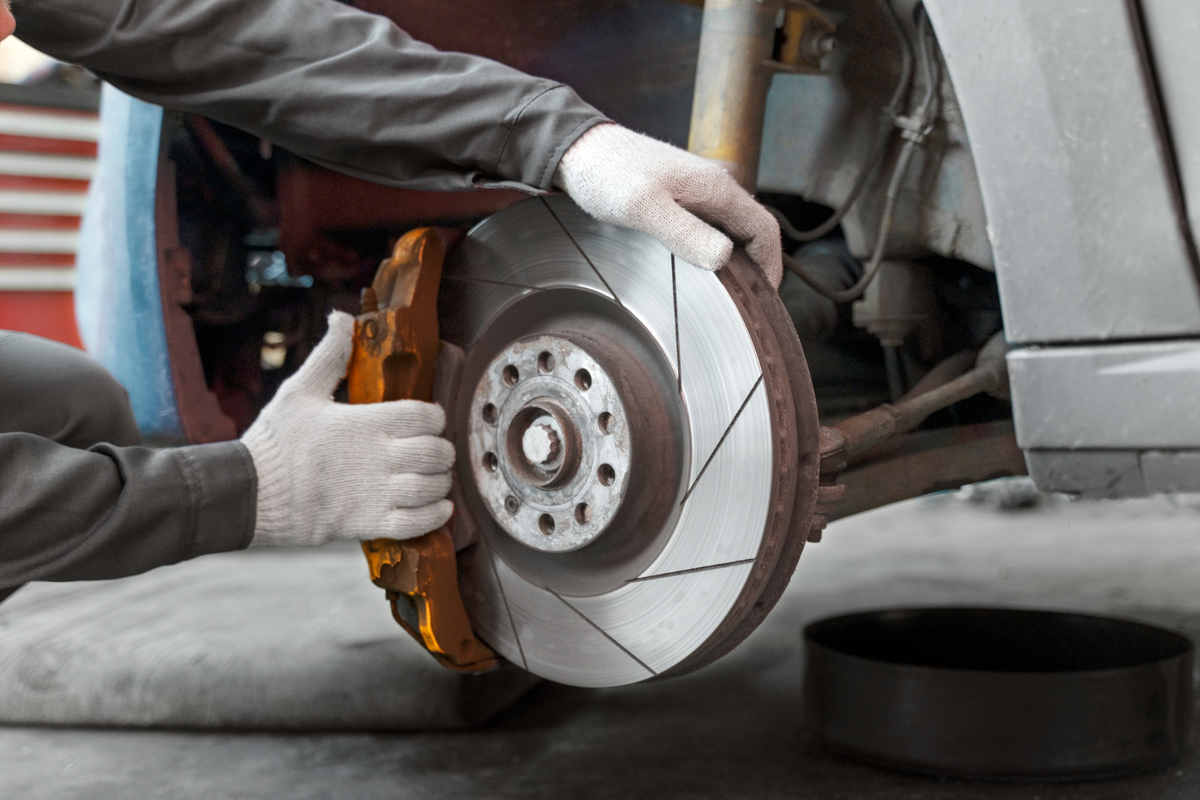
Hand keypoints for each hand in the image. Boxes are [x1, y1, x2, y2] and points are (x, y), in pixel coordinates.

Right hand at [242, 310, 453, 546]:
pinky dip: (435, 515)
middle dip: (442, 450)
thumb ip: (329, 355)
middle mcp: (376, 457)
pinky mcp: (368, 523)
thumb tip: (341, 318)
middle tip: (435, 450)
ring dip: (441, 481)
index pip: (424, 415)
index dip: (434, 417)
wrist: (250, 494)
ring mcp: (374, 492)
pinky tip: (438, 507)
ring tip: (435, 477)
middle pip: (436, 451)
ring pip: (431, 486)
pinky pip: (416, 522)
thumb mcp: (299, 391)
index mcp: (364, 422)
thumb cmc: (275, 442)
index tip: (429, 420)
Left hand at [554, 123, 782, 286]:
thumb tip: (724, 258)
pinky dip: (713, 250)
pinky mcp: (680, 196)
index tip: (763, 300)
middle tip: (744, 305)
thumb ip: (684, 233)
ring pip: (731, 230)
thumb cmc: (606, 174)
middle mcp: (715, 186)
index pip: (766, 231)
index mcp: (716, 188)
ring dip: (735, 261)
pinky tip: (697, 269)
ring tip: (724, 294)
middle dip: (757, 269)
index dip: (771, 268)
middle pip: (753, 232)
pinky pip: (710, 226)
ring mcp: (698, 190)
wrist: (578, 149)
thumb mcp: (644, 209)